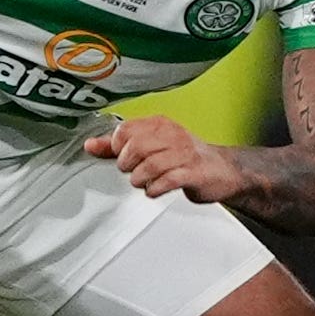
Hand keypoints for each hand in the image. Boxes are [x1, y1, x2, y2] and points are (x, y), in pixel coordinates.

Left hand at [87, 117, 249, 204]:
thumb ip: (120, 147)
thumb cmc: (186, 159)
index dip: (116, 147)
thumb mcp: (153, 146)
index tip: (122, 157)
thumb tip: (90, 145)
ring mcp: (186, 154)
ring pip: (150, 166)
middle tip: (132, 171)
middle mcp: (173, 135)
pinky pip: (168, 181)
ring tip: (144, 183)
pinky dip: (156, 189)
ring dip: (141, 180)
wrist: (224, 171)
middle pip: (136, 147)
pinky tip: (156, 190)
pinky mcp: (195, 173)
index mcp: (160, 125)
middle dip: (128, 165)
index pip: (125, 130)